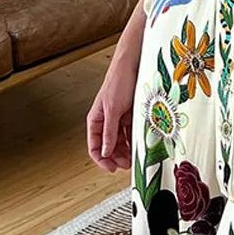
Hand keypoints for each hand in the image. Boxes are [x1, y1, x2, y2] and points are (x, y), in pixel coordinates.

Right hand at [86, 31, 140, 172]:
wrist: (133, 65)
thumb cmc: (118, 82)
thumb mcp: (112, 110)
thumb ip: (109, 132)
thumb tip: (105, 152)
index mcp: (96, 120)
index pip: (94, 146)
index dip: (101, 159)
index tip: (111, 169)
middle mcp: (106, 121)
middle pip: (108, 146)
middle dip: (116, 158)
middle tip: (126, 166)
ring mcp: (119, 119)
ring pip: (120, 142)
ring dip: (126, 151)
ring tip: (134, 158)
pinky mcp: (131, 115)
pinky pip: (131, 133)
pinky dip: (134, 141)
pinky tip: (140, 145)